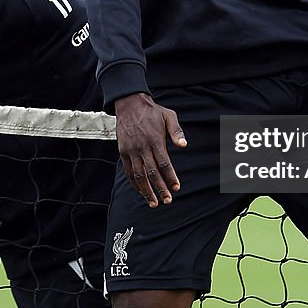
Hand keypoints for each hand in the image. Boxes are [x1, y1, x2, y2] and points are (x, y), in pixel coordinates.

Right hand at [113, 92, 184, 207]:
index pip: (164, 164)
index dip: (171, 177)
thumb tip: (184, 145)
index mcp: (155, 140)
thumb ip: (176, 131)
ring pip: (139, 175)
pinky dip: (135, 183)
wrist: (129, 104)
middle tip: (168, 200)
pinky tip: (141, 191)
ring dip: (146, 191)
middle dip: (160, 189)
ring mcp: (131, 150)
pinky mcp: (123, 152)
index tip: (176, 188)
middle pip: (152, 173)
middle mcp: (142, 147)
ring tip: (154, 203)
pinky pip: (128, 171)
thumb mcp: (168, 116)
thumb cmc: (152, 111)